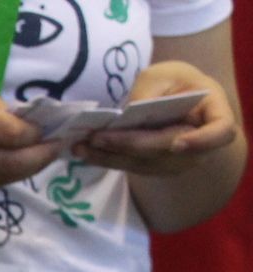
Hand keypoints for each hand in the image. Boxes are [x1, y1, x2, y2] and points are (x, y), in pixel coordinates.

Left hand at [72, 61, 238, 176]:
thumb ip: (150, 91)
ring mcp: (177, 161)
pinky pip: (130, 165)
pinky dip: (106, 158)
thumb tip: (126, 116)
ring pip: (143, 163)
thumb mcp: (165, 74)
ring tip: (80, 145)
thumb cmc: (175, 81)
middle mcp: (199, 144)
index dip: (201, 141)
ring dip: (109, 156)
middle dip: (130, 144)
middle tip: (97, 137)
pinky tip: (83, 151)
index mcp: (214, 113)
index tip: (177, 144)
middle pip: (166, 150)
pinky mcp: (154, 168)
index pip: (220, 132)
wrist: (174, 98)